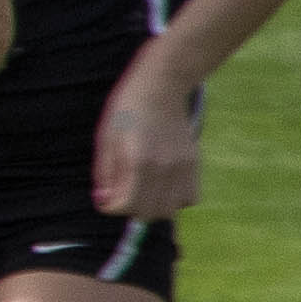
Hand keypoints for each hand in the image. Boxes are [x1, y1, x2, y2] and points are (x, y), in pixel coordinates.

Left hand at [97, 59, 210, 219]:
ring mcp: (183, 167)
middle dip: (130, 210)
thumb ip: (105, 174)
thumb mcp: (106, 140)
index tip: (106, 200)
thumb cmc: (127, 111)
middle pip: (150, 213)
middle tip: (122, 195)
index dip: (111, 208)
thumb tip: (105, 201)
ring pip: (171, 209)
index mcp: (138, 162)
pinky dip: (176, 200)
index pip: (127, 205)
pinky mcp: (195, 164)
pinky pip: (190, 197)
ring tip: (142, 192)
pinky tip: (162, 187)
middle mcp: (164, 168)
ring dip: (154, 207)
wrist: (160, 88)